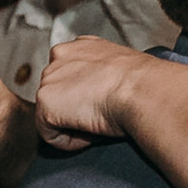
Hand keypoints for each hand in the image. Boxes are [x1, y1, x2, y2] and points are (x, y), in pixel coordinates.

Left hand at [35, 38, 154, 150]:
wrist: (142, 90)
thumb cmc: (143, 83)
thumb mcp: (124, 68)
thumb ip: (104, 75)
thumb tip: (106, 92)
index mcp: (80, 46)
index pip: (70, 74)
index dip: (84, 95)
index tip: (102, 103)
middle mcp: (59, 56)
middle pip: (58, 95)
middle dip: (75, 109)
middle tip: (102, 115)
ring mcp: (49, 79)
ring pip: (53, 115)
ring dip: (74, 124)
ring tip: (100, 121)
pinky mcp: (45, 104)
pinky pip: (51, 135)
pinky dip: (71, 141)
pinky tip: (93, 132)